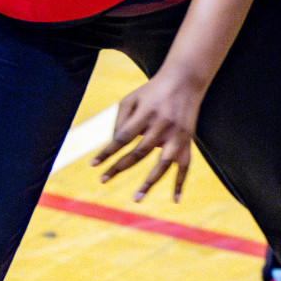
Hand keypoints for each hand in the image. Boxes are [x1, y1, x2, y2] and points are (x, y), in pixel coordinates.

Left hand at [88, 70, 205, 201]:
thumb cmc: (151, 90)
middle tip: (103, 180)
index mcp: (146, 113)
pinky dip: (181, 183)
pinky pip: (186, 165)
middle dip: (119, 167)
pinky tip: (175, 200)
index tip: (93, 165)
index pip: (122, 137)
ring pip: (163, 164)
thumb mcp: (131, 98)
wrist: (184, 80)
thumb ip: (120, 120)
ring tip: (137, 198)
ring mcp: (176, 135)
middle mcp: (162, 125)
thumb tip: (115, 145)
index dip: (107, 151)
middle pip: (139, 152)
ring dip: (149, 182)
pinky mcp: (187, 140)